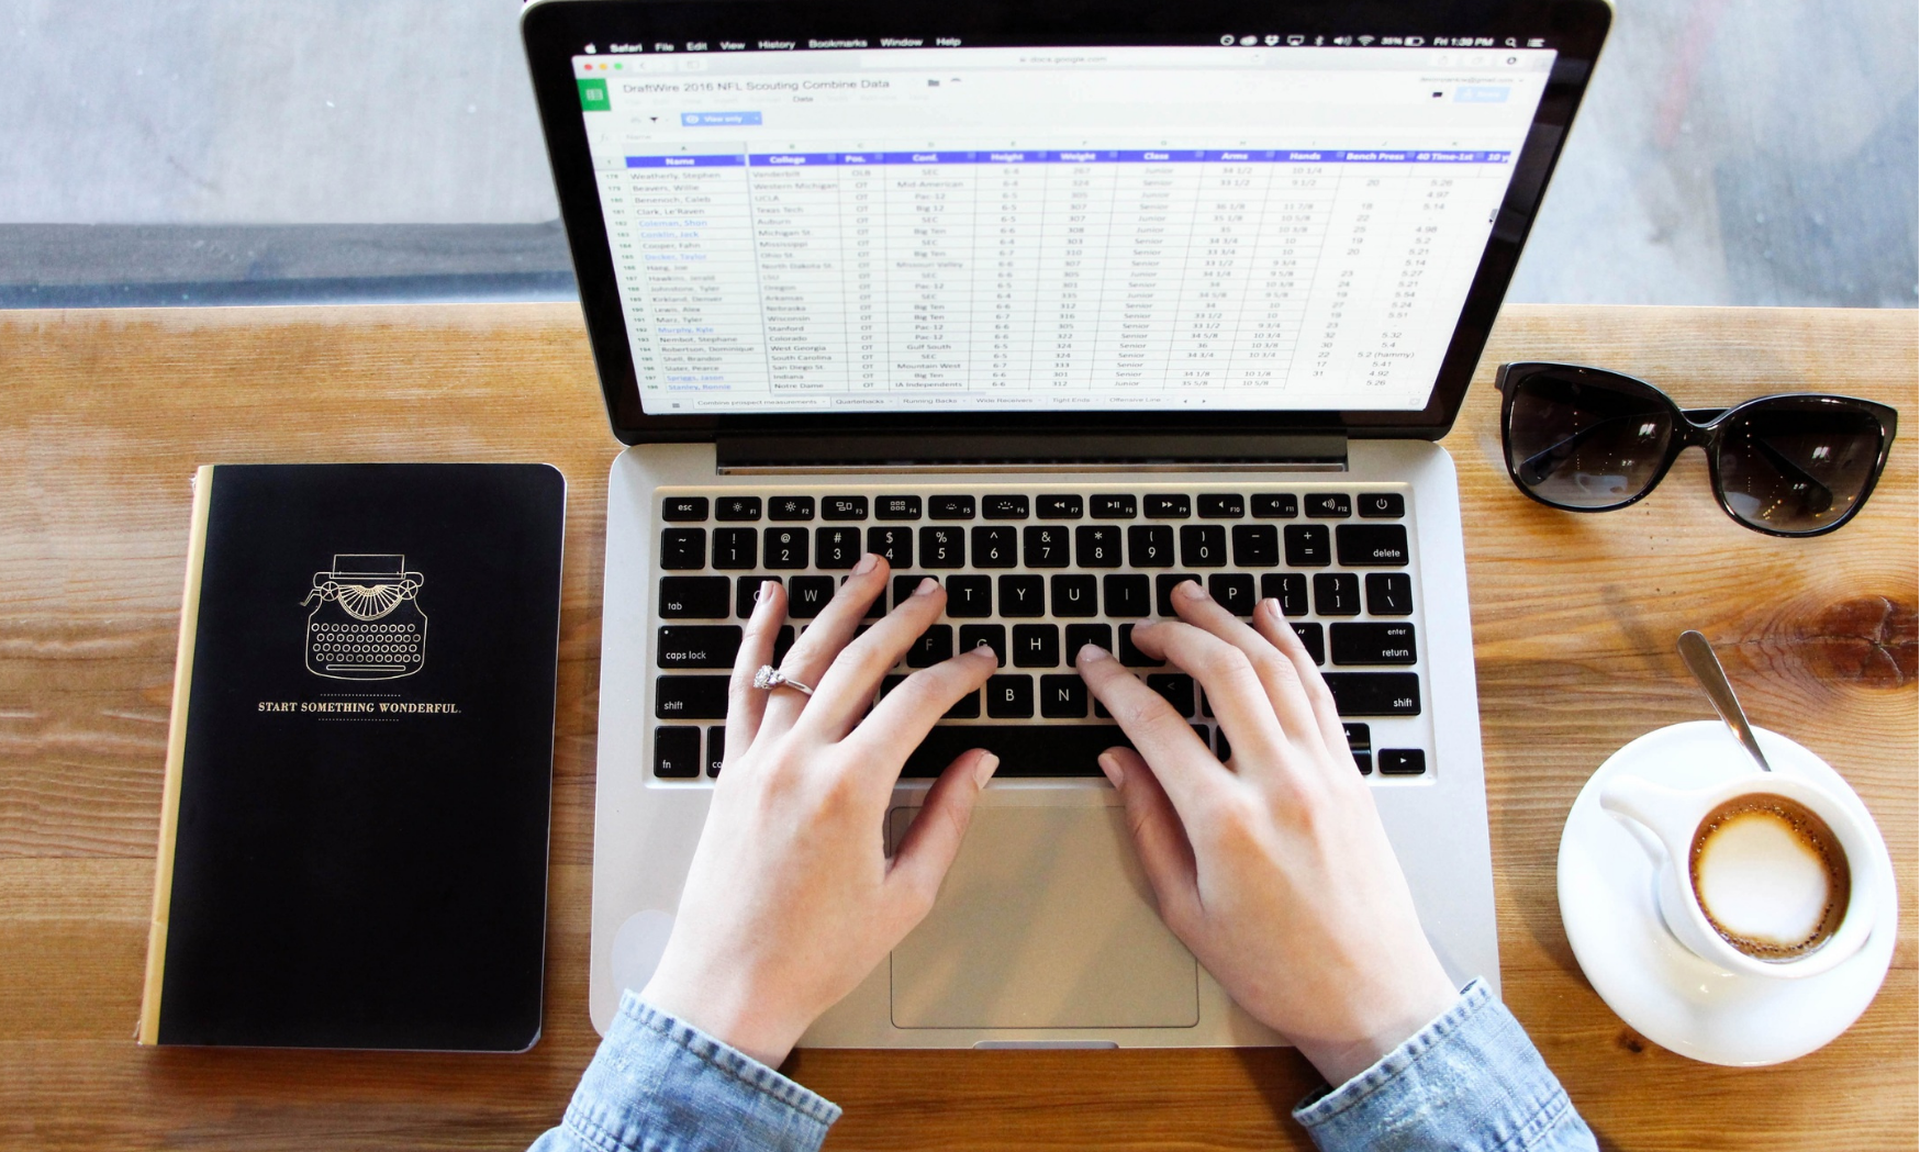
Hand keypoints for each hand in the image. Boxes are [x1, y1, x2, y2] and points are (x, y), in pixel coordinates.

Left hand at [640, 556, 999, 1066]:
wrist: (730, 985)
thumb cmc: (816, 954)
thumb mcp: (905, 895)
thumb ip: (946, 818)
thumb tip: (978, 763)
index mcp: (852, 790)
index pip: (918, 702)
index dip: (959, 673)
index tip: (982, 661)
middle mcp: (801, 761)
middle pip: (861, 662)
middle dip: (905, 619)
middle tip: (933, 593)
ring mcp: (758, 760)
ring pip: (802, 658)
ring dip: (840, 606)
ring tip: (869, 570)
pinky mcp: (730, 770)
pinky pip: (744, 687)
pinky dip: (757, 637)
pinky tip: (770, 598)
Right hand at [1077, 580, 1457, 1085]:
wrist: (1372, 996)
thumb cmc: (1277, 969)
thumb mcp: (1185, 910)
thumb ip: (1146, 825)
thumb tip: (1118, 761)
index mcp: (1226, 823)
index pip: (1156, 725)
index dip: (1115, 685)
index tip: (1094, 665)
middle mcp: (1280, 784)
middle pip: (1222, 674)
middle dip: (1174, 635)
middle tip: (1141, 628)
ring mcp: (1324, 773)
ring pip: (1275, 668)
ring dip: (1229, 624)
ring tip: (1193, 600)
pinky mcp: (1351, 775)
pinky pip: (1318, 691)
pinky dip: (1292, 646)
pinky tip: (1270, 619)